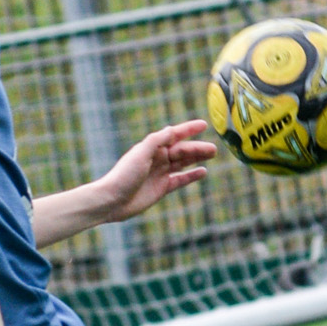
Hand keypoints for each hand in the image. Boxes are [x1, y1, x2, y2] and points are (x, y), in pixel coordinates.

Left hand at [92, 120, 216, 222]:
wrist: (112, 201)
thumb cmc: (123, 175)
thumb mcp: (140, 154)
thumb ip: (156, 141)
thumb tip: (171, 130)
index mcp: (151, 148)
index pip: (173, 135)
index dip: (188, 129)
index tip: (204, 125)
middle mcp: (157, 158)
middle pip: (181, 150)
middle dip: (197, 148)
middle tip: (214, 149)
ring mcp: (160, 173)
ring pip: (183, 163)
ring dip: (197, 158)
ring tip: (212, 155)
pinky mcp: (162, 188)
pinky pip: (180, 179)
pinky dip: (191, 176)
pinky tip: (203, 172)